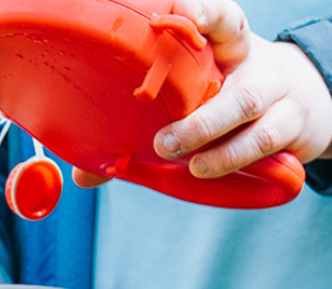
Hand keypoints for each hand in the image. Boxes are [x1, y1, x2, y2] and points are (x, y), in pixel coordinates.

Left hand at [72, 0, 331, 188]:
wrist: (301, 109)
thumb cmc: (228, 104)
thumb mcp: (192, 104)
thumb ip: (141, 135)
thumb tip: (85, 174)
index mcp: (226, 49)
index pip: (222, 20)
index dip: (203, 13)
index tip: (177, 12)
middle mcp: (254, 65)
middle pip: (232, 80)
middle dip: (199, 116)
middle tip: (162, 143)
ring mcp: (277, 94)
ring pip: (248, 109)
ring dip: (216, 144)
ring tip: (190, 165)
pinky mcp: (292, 125)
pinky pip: (266, 140)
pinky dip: (234, 159)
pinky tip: (207, 170)